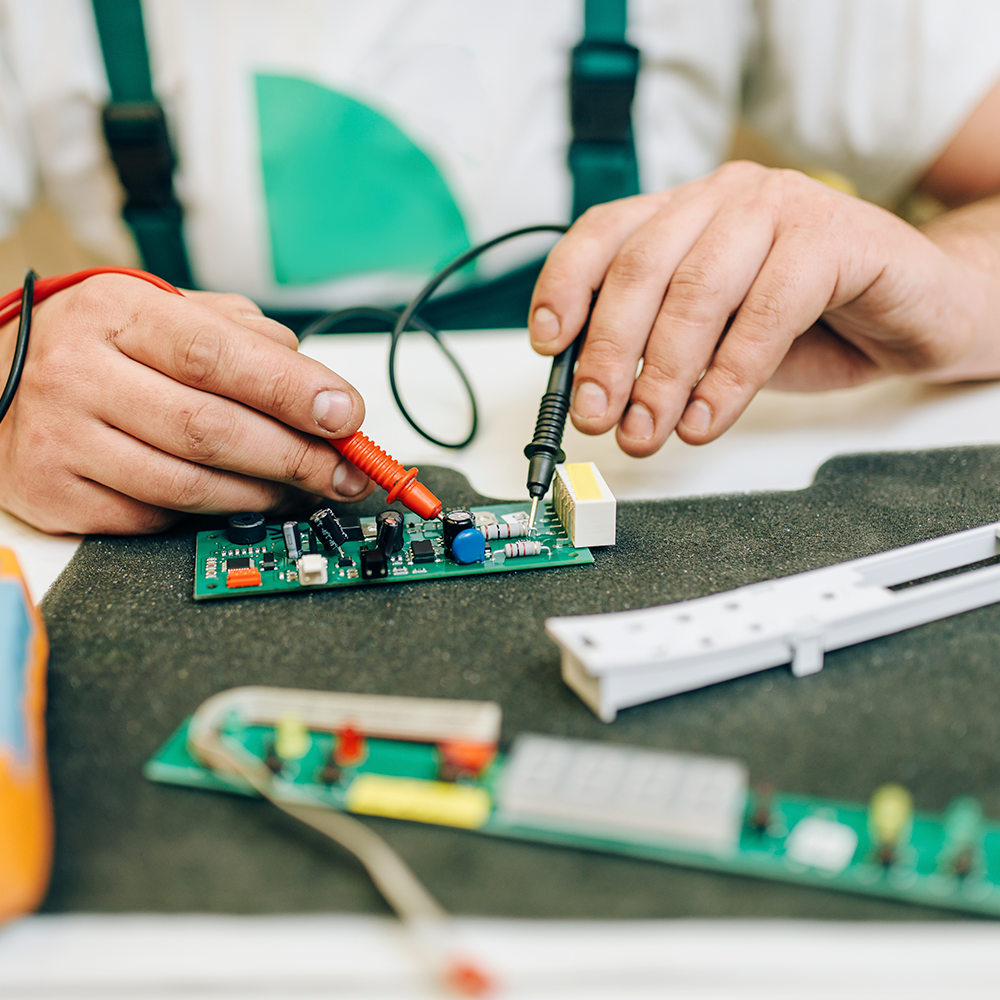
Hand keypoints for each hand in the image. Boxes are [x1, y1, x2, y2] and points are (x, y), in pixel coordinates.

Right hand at [0, 275, 373, 533]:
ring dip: (263, 495)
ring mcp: (60, 438)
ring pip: (188, 486)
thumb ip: (241, 336)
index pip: (219, 355)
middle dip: (297, 458)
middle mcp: (79, 373)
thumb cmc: (100, 345)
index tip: (347, 416)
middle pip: (211, 430)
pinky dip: (207, 513)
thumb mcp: (164, 311)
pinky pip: (154, 517)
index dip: (294, 391)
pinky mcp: (53, 493)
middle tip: (345, 472)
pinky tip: (232, 501)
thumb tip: (318, 388)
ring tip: (301, 491)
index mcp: (116, 313)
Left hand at [529, 160, 997, 456]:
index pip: (602, 234)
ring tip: (648, 431)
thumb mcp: (713, 338)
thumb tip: (597, 393)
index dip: (565, 288)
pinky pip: (767, 309)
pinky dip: (730, 374)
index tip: (548, 346)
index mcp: (684, 213)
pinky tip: (709, 417)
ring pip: (698, 290)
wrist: (914, 311)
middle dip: (609, 354)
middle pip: (640, 268)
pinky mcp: (834, 235)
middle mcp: (723, 198)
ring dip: (663, 375)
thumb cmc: (808, 322)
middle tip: (598, 416)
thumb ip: (660, 350)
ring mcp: (780, 207)